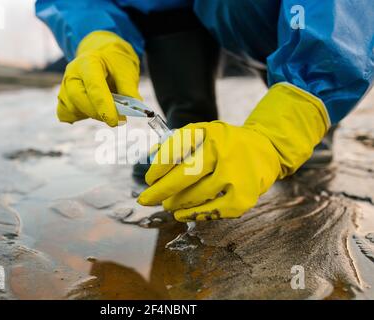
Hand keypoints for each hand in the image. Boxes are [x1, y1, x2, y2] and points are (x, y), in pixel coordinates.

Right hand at [57, 31, 140, 126]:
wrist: (102, 56)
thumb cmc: (114, 63)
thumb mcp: (126, 70)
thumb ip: (129, 89)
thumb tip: (134, 108)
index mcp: (88, 62)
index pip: (94, 87)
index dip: (105, 106)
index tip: (115, 121)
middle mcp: (72, 74)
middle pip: (79, 99)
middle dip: (98, 113)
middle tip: (118, 119)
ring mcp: (64, 87)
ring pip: (73, 110)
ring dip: (92, 114)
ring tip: (107, 108)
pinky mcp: (63, 99)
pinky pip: (68, 115)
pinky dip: (82, 116)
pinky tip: (94, 110)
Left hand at [138, 83, 329, 221]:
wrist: (266, 150)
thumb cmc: (225, 143)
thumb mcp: (203, 133)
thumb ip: (177, 142)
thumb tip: (149, 157)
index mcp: (209, 133)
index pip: (175, 151)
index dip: (157, 168)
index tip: (149, 179)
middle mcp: (223, 151)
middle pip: (183, 176)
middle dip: (159, 191)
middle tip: (146, 199)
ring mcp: (236, 174)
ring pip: (195, 195)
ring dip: (175, 203)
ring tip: (167, 205)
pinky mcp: (244, 196)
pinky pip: (212, 211)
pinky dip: (193, 214)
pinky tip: (181, 214)